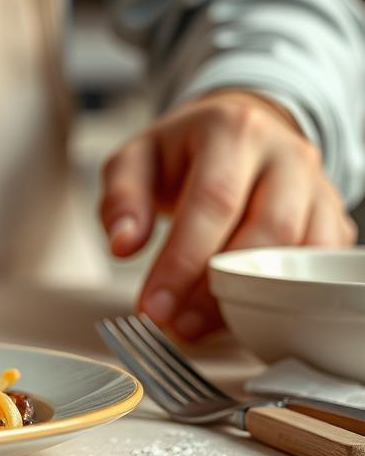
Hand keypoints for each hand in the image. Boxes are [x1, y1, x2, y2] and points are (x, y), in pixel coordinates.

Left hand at [99, 89, 356, 339]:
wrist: (240, 130)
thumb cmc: (184, 151)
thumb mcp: (136, 159)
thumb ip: (122, 198)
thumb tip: (123, 245)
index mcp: (233, 130)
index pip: (214, 201)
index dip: (183, 260)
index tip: (154, 305)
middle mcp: (286, 154)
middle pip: (266, 229)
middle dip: (216, 288)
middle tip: (175, 323)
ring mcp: (318, 188)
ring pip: (300, 253)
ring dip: (251, 300)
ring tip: (199, 324)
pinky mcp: (333, 219)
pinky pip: (318, 267)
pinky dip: (284, 298)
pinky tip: (240, 313)